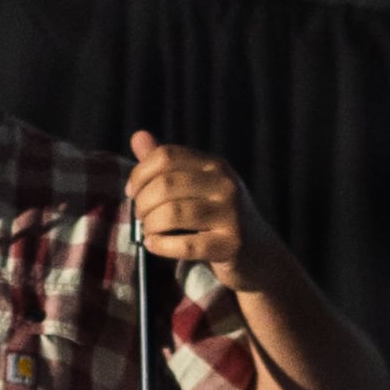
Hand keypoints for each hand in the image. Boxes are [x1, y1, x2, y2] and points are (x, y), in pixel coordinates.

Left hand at [127, 129, 282, 292]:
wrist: (257, 253)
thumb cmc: (217, 218)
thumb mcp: (196, 187)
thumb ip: (166, 165)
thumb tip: (138, 136)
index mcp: (214, 166)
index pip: (166, 156)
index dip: (140, 174)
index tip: (132, 192)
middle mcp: (224, 184)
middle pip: (165, 184)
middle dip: (142, 202)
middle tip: (140, 216)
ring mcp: (230, 214)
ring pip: (172, 213)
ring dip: (150, 225)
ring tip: (148, 231)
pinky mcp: (229, 245)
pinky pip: (185, 245)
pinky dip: (161, 246)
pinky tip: (153, 245)